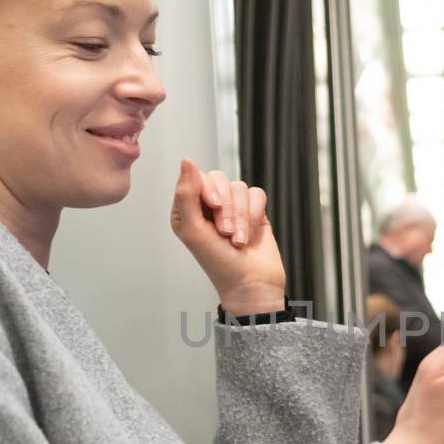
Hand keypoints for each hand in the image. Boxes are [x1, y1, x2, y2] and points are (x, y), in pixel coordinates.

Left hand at [170, 159, 286, 314]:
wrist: (250, 284)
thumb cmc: (217, 263)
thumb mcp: (193, 229)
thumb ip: (187, 194)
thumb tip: (187, 160)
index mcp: (188, 208)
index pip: (197, 177)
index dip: (208, 190)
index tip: (213, 209)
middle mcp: (209, 205)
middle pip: (220, 178)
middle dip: (226, 206)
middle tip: (226, 232)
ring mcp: (233, 207)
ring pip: (239, 187)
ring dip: (240, 216)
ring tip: (239, 240)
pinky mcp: (254, 211)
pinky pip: (257, 194)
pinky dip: (254, 214)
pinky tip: (251, 235)